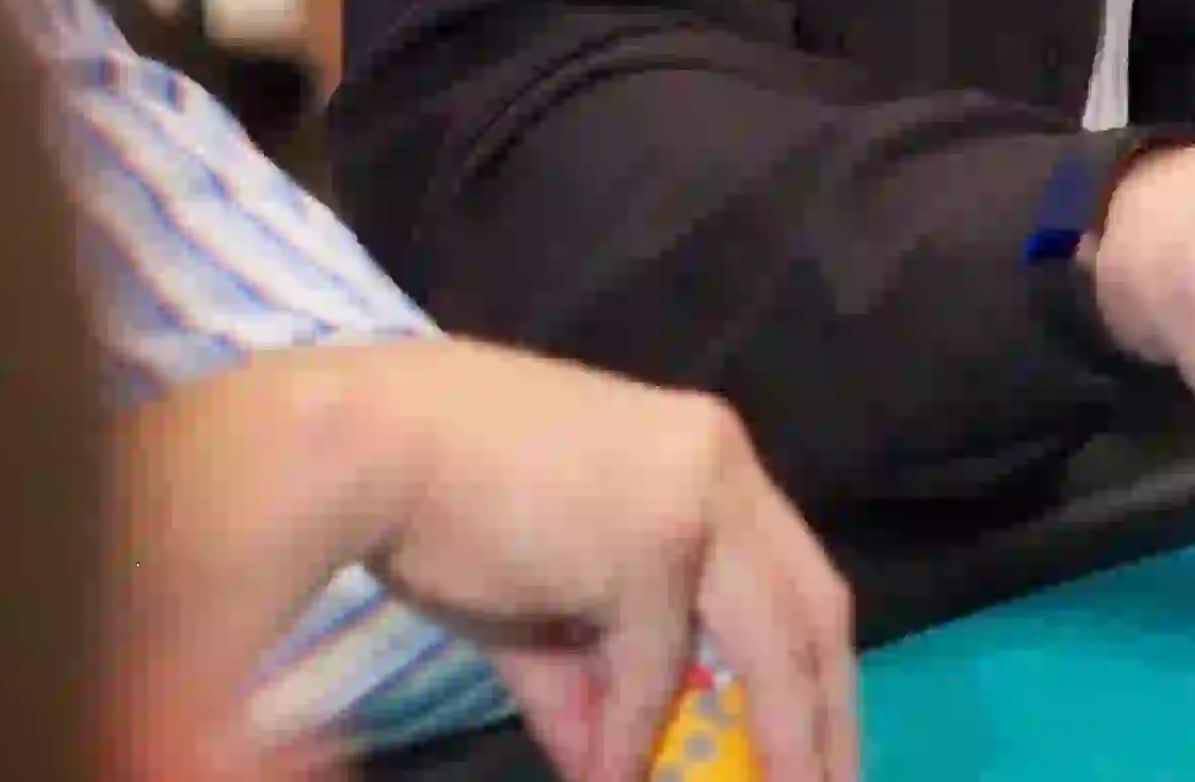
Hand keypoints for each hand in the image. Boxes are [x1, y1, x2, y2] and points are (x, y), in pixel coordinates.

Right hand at [116, 341, 857, 781]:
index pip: (795, 574)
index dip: (816, 668)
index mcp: (707, 458)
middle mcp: (722, 463)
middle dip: (828, 713)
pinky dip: (632, 737)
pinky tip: (610, 777)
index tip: (825, 743)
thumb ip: (594, 681)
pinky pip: (656, 667)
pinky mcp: (651, 540)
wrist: (367, 445)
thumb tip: (620, 772)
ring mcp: (694, 496)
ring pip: (771, 641)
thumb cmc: (445, 507)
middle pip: (814, 606)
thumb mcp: (543, 604)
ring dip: (779, 737)